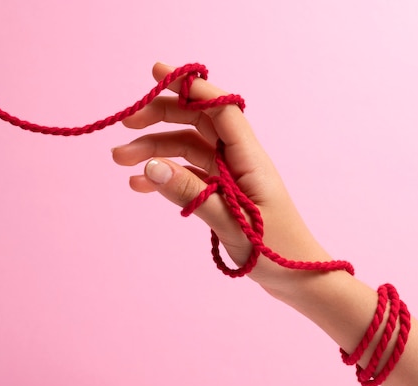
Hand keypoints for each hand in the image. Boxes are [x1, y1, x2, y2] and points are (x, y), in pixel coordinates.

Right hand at [112, 62, 333, 289]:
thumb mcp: (231, 224)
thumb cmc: (276, 252)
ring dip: (155, 151)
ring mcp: (229, 177)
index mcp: (249, 158)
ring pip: (188, 151)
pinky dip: (166, 177)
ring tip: (120, 161)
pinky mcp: (222, 195)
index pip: (220, 110)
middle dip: (162, 119)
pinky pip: (189, 176)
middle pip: (198, 124)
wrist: (297, 280)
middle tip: (125, 124)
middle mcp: (239, 160)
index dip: (191, 87)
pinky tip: (140, 184)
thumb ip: (191, 194)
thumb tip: (151, 166)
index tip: (157, 73)